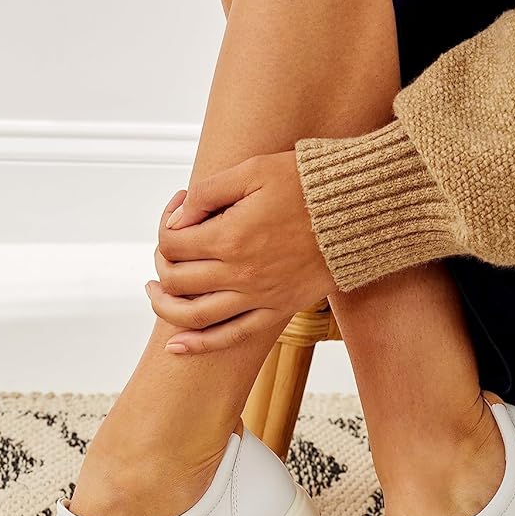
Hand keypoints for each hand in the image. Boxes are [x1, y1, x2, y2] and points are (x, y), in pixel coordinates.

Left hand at [146, 153, 332, 353]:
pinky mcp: (276, 311)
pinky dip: (200, 344)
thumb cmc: (309, 184)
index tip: (179, 212)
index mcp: (231, 235)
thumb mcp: (254, 170)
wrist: (358, 213)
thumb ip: (209, 192)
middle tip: (168, 249)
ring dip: (165, 306)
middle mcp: (240, 272)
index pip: (172, 242)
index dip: (166, 225)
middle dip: (162, 262)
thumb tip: (177, 218)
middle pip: (176, 278)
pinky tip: (177, 345)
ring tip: (156, 293)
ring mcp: (258, 297)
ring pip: (194, 315)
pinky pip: (231, 337)